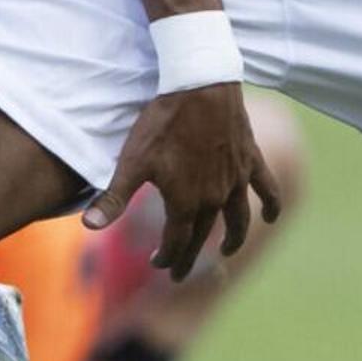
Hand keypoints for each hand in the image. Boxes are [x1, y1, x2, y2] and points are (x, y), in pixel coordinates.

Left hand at [87, 83, 280, 276]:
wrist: (199, 86)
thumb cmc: (162, 123)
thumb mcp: (132, 162)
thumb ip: (113, 199)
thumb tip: (88, 227)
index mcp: (185, 203)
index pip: (176, 243)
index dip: (165, 258)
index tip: (156, 264)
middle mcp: (214, 198)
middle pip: (203, 237)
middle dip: (189, 257)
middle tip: (180, 275)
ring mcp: (236, 180)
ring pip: (238, 220)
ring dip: (233, 239)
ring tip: (226, 252)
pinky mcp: (250, 160)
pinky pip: (267, 188)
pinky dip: (272, 205)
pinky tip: (273, 217)